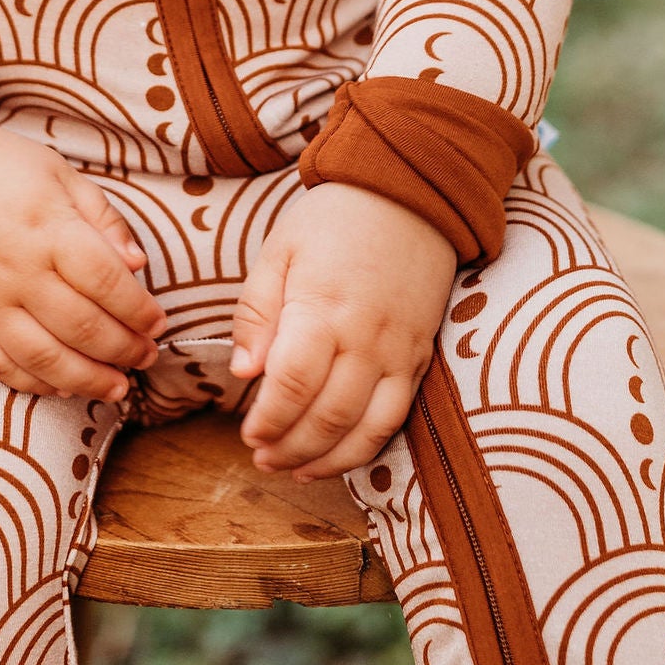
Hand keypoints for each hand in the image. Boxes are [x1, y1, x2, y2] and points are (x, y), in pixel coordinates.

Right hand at [0, 122, 166, 402]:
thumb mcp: (57, 173)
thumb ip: (102, 218)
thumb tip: (137, 265)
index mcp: (48, 230)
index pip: (109, 283)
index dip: (141, 311)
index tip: (158, 324)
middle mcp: (17, 273)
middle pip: (84, 329)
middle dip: (125, 350)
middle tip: (146, 357)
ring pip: (45, 359)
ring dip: (89, 380)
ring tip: (117, 387)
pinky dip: (35, 384)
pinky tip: (62, 387)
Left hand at [229, 184, 454, 479]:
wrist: (410, 195)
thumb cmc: (334, 220)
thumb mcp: (278, 252)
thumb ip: (257, 314)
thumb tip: (244, 372)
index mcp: (322, 309)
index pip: (291, 384)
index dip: (267, 419)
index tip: (248, 434)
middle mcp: (366, 338)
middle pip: (326, 416)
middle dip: (289, 447)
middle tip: (262, 458)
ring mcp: (399, 352)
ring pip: (364, 428)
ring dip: (326, 459)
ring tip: (294, 469)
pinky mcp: (420, 358)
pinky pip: (396, 418)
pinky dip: (366, 447)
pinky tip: (338, 456)